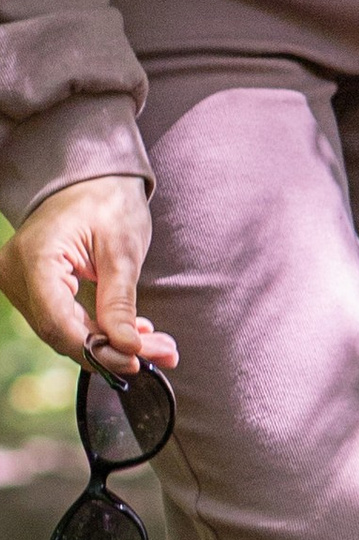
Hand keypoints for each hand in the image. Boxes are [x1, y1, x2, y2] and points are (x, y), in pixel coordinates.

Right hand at [0, 176, 173, 375]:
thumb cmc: (108, 202)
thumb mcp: (122, 250)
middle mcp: (16, 274)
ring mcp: (20, 282)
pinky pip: (63, 319)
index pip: (58, 322)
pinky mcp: (32, 288)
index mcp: (36, 258)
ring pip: (63, 330)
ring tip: (156, 345)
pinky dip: (98, 329)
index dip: (96, 349)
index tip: (136, 359)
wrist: (90, 179)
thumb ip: (120, 302)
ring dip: (109, 343)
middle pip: (61, 331)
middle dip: (113, 349)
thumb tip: (127, 348)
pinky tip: (133, 332)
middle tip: (161, 354)